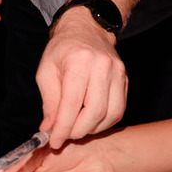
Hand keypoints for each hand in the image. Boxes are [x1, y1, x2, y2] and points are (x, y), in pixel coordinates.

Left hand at [38, 7, 126, 149]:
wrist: (87, 29)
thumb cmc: (63, 50)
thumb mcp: (46, 71)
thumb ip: (49, 102)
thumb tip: (49, 129)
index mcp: (79, 61)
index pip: (72, 103)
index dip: (63, 128)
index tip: (55, 141)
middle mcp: (102, 66)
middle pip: (94, 112)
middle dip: (78, 131)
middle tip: (66, 136)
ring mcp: (118, 72)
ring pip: (110, 114)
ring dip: (92, 129)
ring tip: (77, 128)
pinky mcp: (125, 80)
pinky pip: (119, 110)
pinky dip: (104, 122)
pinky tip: (91, 120)